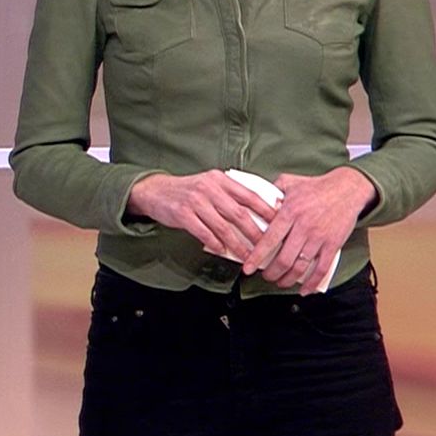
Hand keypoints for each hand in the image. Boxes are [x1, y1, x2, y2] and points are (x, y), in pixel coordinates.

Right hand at [126, 171, 277, 263]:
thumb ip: (230, 195)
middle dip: (255, 233)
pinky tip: (222, 250)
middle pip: (239, 214)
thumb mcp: (210, 184)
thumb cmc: (188, 191)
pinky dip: (215, 243)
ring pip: (223, 226)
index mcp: (220, 179)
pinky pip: (203, 232)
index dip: (267, 210)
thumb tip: (257, 214)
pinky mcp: (183, 213)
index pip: (250, 195)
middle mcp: (209, 188)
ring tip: (247, 256)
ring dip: (237, 244)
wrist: (156, 191)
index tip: (280, 224)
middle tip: (267, 247)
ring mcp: (195, 200)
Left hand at [241, 169, 377, 292]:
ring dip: (288, 279)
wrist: (347, 188)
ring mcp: (319, 237)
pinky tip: (304, 290)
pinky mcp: (333, 244)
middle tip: (265, 276)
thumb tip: (256, 202)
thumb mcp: (289, 182)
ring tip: (280, 282)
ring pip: (300, 267)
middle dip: (271, 273)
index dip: (256, 257)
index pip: (269, 240)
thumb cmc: (316, 186)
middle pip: (284, 259)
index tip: (248, 268)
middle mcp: (303, 227)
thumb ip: (271, 192)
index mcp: (289, 212)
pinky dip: (312, 282)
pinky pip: (322, 269)